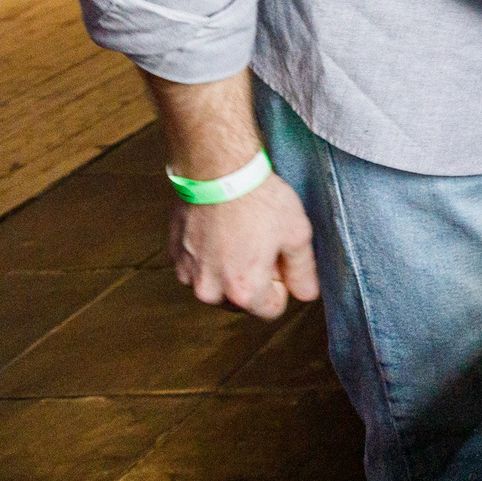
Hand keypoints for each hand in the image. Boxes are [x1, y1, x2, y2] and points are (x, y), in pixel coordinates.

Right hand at [168, 175, 319, 320]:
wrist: (217, 170)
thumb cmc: (260, 200)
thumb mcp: (296, 233)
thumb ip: (303, 271)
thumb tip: (307, 295)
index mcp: (243, 290)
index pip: (271, 309)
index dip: (282, 285)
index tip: (279, 259)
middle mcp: (210, 290)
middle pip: (242, 301)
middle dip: (254, 280)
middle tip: (261, 244)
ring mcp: (188, 274)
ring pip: (218, 285)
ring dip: (229, 269)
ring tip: (240, 235)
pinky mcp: (174, 256)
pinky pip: (198, 268)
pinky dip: (209, 257)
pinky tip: (220, 230)